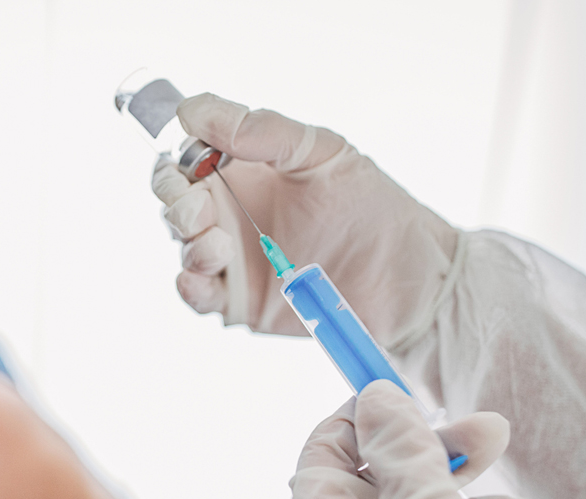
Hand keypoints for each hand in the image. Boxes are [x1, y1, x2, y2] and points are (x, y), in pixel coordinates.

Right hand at [152, 94, 458, 341]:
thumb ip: (261, 131)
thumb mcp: (322, 153)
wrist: (411, 278)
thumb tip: (193, 111)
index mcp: (245, 169)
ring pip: (182, 245)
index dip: (178, 156)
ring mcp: (233, 257)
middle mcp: (232, 211)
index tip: (194, 158)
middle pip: (174, 199)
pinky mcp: (240, 301)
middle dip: (175, 201)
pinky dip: (190, 285)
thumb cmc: (374, 208)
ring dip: (188, 243)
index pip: (187, 156)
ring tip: (220, 246)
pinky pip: (197, 293)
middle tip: (200, 209)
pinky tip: (203, 278)